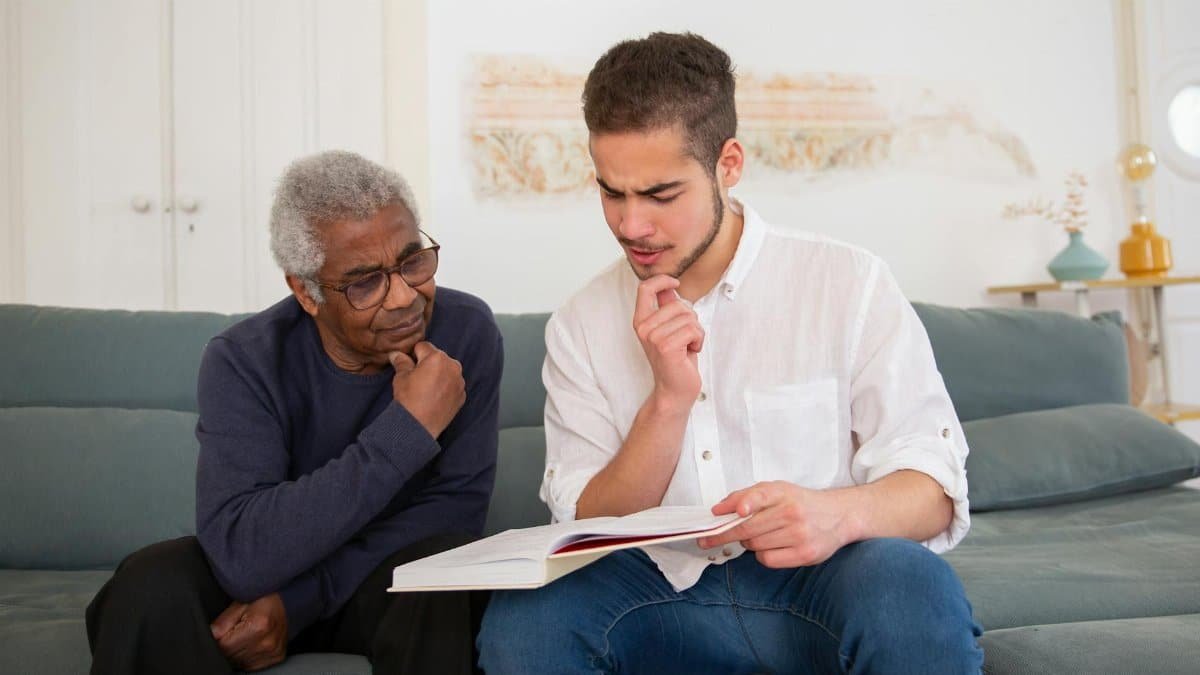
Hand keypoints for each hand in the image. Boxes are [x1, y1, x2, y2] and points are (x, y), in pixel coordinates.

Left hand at [210, 593, 287, 671]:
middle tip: (235, 630)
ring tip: (244, 636)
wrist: (290, 602)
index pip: (224, 646)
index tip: (224, 631)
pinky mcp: (276, 657)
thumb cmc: (264, 600)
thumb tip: (209, 637)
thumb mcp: (240, 604)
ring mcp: (273, 652)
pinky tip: (251, 643)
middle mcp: (267, 642)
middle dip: (228, 645)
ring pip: (240, 662)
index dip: (219, 639)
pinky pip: (251, 665)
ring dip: (237, 652)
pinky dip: (247, 656)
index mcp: (257, 626)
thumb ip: (222, 622)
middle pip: (231, 656)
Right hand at [390, 341, 465, 437]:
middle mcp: (453, 366)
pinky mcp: (462, 395)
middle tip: (417, 379)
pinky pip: (453, 384)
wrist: (418, 426)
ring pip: (447, 371)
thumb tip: (396, 354)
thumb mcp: (401, 377)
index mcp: (437, 358)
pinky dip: (445, 387)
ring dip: (439, 375)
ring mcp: (460, 381)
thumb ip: (401, 362)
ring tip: (426, 389)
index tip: (408, 366)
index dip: (413, 355)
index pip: (423, 346)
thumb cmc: (409, 399)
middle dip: (428, 364)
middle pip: (437, 357)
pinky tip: (434, 397)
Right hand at [632, 275, 703, 413]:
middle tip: (686, 337)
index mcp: (641, 321)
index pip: (645, 289)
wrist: (675, 390)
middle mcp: (644, 328)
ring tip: (688, 346)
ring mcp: (653, 337)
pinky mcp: (666, 346)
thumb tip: (669, 288)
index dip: (661, 280)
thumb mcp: (669, 329)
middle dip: (691, 319)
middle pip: (677, 304)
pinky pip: (693, 329)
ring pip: (688, 317)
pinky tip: (691, 352)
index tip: (675, 284)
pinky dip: (699, 340)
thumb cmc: (675, 360)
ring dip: (696, 332)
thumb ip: (667, 308)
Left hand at [697, 481, 854, 567]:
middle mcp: (793, 512)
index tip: (735, 512)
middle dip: (724, 534)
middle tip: (707, 538)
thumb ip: (746, 496)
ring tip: (759, 535)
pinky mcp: (805, 554)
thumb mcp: (777, 490)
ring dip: (748, 543)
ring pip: (755, 545)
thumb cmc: (801, 503)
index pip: (761, 495)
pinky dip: (762, 555)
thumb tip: (719, 509)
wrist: (839, 516)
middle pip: (748, 528)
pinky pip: (768, 559)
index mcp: (784, 493)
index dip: (745, 503)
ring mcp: (800, 535)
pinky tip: (770, 546)